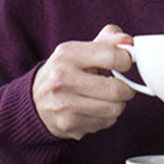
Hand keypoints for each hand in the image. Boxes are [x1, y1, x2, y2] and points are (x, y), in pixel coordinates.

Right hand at [32, 24, 134, 139]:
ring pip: (114, 109)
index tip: (124, 63)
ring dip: (117, 104)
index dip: (126, 60)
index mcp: (68, 54)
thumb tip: (128, 41)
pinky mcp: (68, 124)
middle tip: (121, 86)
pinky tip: (95, 109)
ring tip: (106, 97)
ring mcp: (64, 104)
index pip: (112, 56)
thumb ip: (108, 40)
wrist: (36, 100)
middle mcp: (62, 79)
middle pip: (116, 89)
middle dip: (125, 88)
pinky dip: (106, 117)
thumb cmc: (66, 72)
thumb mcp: (83, 50)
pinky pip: (106, 122)